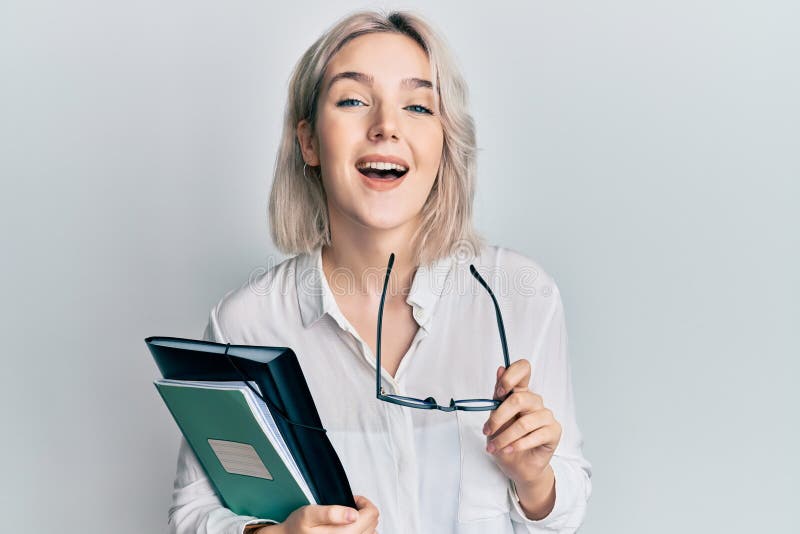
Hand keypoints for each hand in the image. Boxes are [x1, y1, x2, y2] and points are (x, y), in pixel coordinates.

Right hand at [265, 494, 378, 533]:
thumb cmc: (297, 528)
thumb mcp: (309, 514)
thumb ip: (331, 512)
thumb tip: (353, 513)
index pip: (371, 515)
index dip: (363, 502)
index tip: (352, 500)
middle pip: (373, 524)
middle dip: (364, 511)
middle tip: (349, 507)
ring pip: (371, 533)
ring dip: (364, 523)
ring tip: (348, 518)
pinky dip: (361, 532)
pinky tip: (349, 528)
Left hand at [482, 359, 561, 484]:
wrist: (516, 466)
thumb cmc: (505, 440)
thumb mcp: (495, 417)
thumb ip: (498, 395)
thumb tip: (500, 369)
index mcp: (521, 393)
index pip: (524, 369)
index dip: (511, 376)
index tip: (498, 392)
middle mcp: (535, 401)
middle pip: (519, 399)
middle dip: (498, 417)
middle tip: (487, 430)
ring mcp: (546, 416)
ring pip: (524, 423)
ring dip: (505, 438)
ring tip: (494, 447)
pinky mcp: (554, 431)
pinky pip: (535, 436)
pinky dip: (518, 445)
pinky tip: (509, 450)